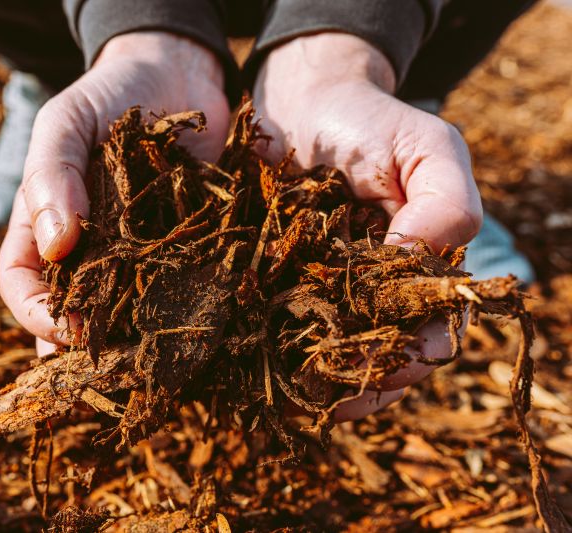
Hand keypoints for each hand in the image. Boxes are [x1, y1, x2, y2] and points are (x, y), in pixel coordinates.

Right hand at [0, 32, 230, 351]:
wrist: (176, 72)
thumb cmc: (107, 94)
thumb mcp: (66, 121)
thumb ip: (51, 173)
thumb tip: (55, 246)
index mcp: (43, 227)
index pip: (22, 285)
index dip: (36, 314)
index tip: (65, 328)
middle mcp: (88, 252)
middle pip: (74, 313)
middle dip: (87, 346)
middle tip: (112, 368)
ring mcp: (137, 256)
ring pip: (127, 314)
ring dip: (135, 341)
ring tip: (154, 362)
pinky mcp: (186, 250)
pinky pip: (181, 289)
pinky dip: (187, 312)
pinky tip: (202, 329)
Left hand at [254, 33, 482, 420]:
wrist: (298, 98)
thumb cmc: (367, 120)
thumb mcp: (424, 147)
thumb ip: (443, 204)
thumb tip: (417, 273)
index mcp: (420, 272)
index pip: (431, 332)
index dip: (414, 358)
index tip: (387, 370)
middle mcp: (374, 292)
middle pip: (378, 358)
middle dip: (361, 383)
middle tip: (331, 399)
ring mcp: (323, 293)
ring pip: (327, 355)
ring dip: (315, 383)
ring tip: (291, 400)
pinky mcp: (274, 285)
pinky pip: (276, 329)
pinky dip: (271, 353)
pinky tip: (255, 370)